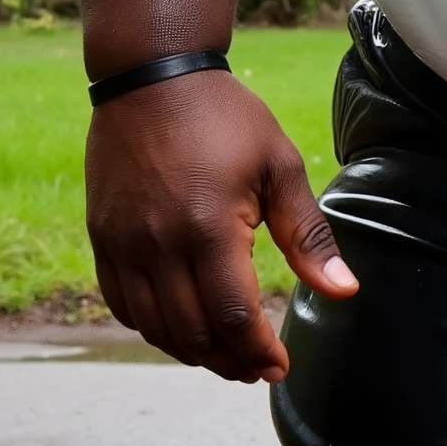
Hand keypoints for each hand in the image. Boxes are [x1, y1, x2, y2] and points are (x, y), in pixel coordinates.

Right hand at [83, 72, 356, 380]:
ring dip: (192, 352)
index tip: (280, 366)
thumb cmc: (225, 118)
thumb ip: (308, 236)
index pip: (235, 318)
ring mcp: (123, 244)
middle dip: (230, 362)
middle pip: (195, 333)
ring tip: (224, 357)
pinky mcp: (103, 237)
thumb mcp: (280, 167)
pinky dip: (152, 328)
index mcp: (209, 228)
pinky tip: (180, 330)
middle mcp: (159, 244)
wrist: (150, 76)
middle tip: (255, 369)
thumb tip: (344, 291)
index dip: (260, 353)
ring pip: (156, 327)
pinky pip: (122, 304)